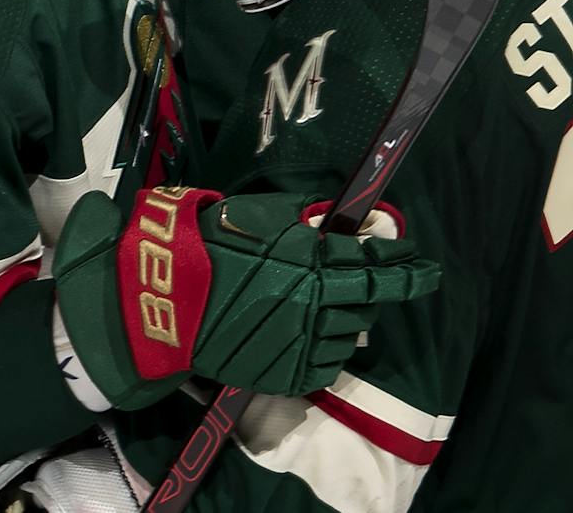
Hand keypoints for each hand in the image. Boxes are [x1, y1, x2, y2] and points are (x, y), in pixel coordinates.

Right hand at [53, 188, 438, 408]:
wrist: (160, 298)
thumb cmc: (205, 244)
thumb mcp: (255, 214)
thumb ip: (299, 221)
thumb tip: (327, 225)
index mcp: (314, 262)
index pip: (380, 267)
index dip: (407, 267)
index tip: (426, 267)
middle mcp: (319, 305)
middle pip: (367, 301)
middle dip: (365, 288)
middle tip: (348, 280)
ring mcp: (304, 343)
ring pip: (350, 334)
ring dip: (345, 318)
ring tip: (320, 308)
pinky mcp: (286, 372)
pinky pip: (327, 363)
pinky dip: (326, 348)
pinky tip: (307, 335)